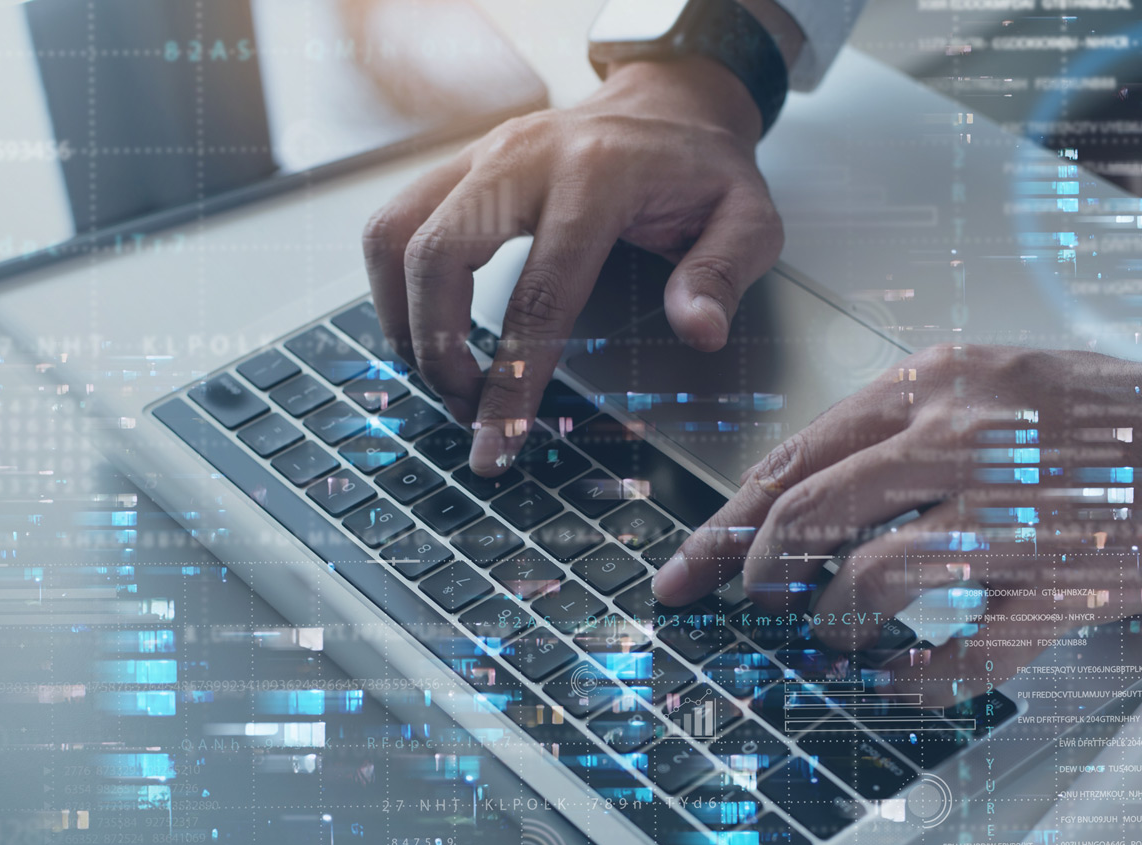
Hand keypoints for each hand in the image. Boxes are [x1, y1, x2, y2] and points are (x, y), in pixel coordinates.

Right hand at [362, 56, 781, 475]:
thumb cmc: (699, 170)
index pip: (538, 294)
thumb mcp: (748, 216)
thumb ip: (723, 273)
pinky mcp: (455, 166)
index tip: (496, 443)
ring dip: (400, 319)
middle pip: (436, 257)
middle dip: (435, 349)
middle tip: (464, 406)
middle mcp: (522, 158)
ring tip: (439, 372)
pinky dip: (394, 288)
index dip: (511, 380)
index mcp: (596, 176)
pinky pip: (392, 225)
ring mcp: (479, 156)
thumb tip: (697, 331)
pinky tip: (425, 329)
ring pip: (393, 235)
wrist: (666, 105)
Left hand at [655, 345, 1141, 702]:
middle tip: (754, 612)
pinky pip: (965, 650)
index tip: (686, 570)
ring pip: (869, 581)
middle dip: (760, 579)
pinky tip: (905, 681)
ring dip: (835, 625)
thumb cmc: (1118, 421)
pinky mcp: (1069, 580)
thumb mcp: (1001, 384)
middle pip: (808, 517)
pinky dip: (919, 679)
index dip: (725, 526)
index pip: (793, 458)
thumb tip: (801, 505)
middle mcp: (966, 436)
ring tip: (837, 639)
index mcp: (940, 382)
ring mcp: (1017, 510)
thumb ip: (906, 429)